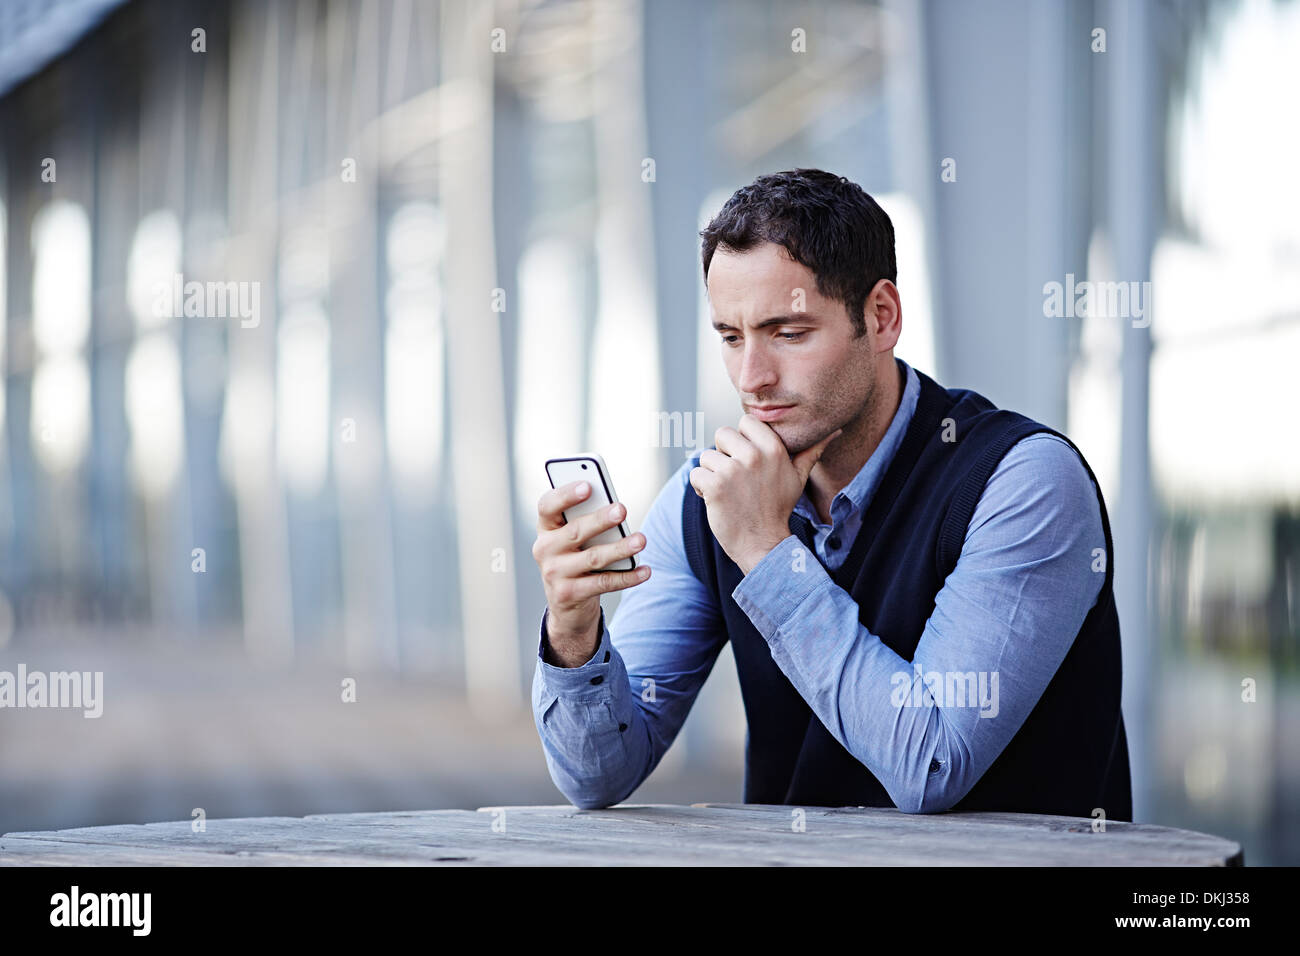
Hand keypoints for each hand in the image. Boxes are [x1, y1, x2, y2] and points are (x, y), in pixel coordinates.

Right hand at [532, 481, 649, 665]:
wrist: (566, 603)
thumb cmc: (576, 557)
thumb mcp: (574, 539)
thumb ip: (587, 521)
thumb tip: (616, 510)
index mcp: (546, 527)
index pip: (548, 506)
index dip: (566, 495)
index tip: (588, 486)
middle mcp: (544, 549)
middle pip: (575, 531)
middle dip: (600, 520)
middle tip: (622, 510)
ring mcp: (554, 573)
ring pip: (593, 558)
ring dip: (620, 548)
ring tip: (641, 540)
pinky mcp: (568, 594)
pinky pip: (603, 583)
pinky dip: (627, 577)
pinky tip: (645, 571)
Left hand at [690, 417, 841, 572]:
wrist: (762, 543)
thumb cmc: (778, 508)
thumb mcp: (798, 477)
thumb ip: (811, 451)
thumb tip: (833, 432)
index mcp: (773, 449)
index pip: (746, 421)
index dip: (742, 439)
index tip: (747, 459)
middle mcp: (753, 456)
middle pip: (723, 433)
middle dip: (724, 453)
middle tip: (735, 477)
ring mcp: (733, 471)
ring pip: (706, 456)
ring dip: (711, 473)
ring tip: (727, 491)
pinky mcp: (715, 486)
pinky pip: (696, 474)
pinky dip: (700, 487)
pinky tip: (715, 500)